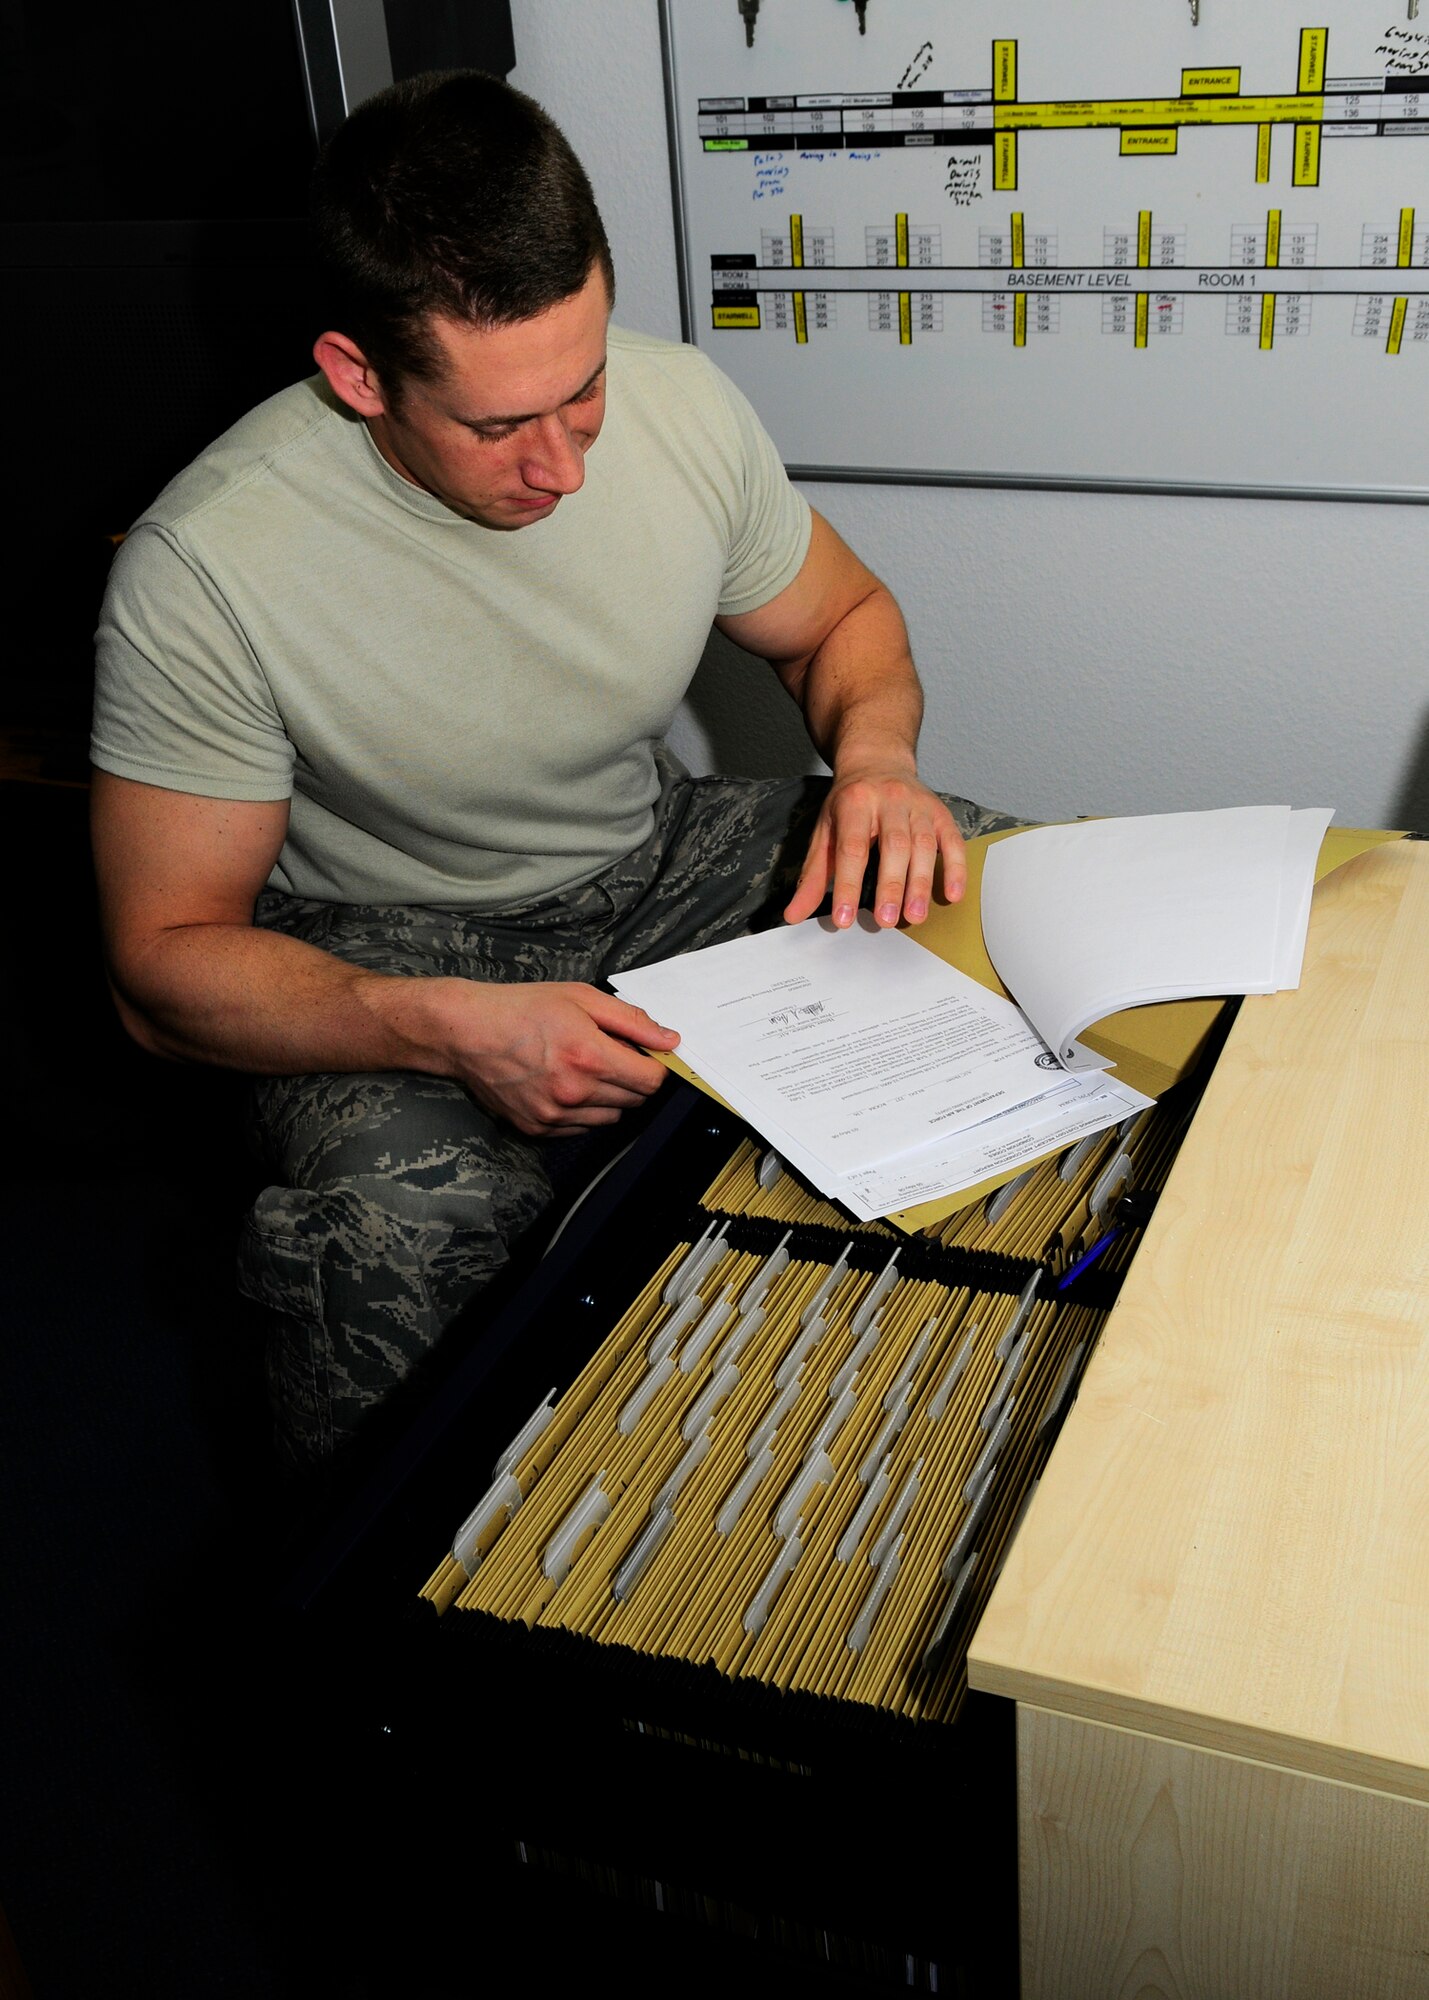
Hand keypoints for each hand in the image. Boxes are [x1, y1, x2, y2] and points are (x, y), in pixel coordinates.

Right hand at [420, 979, 679, 1137]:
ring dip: (609, 1097)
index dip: (655, 1067)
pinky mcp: (538, 1128)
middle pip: (634, 1101)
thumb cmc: (523, 1008)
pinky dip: (583, 1111)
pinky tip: (564, 1085)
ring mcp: (555, 1115)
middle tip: (609, 1054)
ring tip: (583, 1069)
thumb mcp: (582, 998)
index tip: (646, 1056)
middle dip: (631, 1078)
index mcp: (591, 1056)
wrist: (467, 1032)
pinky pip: (581, 1128)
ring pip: (610, 1118)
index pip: (652, 1081)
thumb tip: (670, 1041)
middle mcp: (575, 1092)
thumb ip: (632, 1021)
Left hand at [783, 769, 966, 928]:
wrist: (877, 760)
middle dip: (890, 886)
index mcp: (854, 803)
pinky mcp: (940, 812)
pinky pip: (953, 840)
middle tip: (885, 921)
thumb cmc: (848, 803)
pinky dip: (956, 868)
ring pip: (924, 845)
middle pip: (894, 846)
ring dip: (921, 883)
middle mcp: (889, 800)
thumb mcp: (824, 833)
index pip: (851, 848)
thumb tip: (793, 914)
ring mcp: (918, 805)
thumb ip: (813, 876)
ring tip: (914, 916)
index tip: (844, 918)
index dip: (849, 885)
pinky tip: (953, 894)